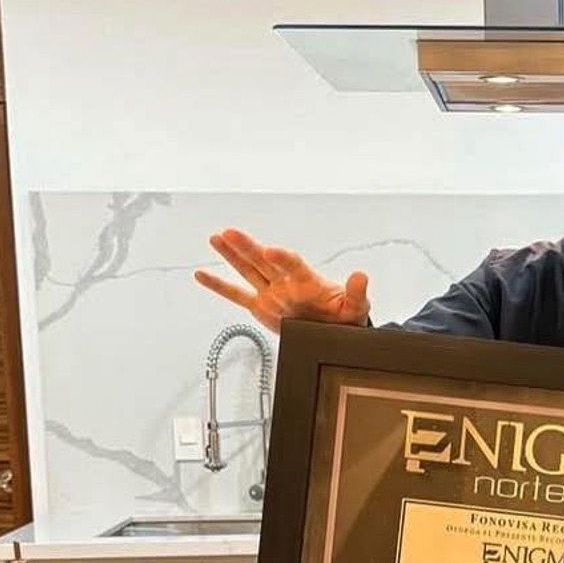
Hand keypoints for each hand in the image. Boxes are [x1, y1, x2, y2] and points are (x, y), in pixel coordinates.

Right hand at [194, 229, 369, 331]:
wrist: (335, 331)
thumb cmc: (345, 316)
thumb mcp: (356, 306)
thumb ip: (356, 292)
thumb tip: (361, 275)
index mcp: (307, 281)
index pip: (292, 265)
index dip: (282, 257)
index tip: (270, 250)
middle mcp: (285, 283)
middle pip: (263, 261)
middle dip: (247, 246)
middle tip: (231, 232)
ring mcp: (271, 293)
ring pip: (247, 270)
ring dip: (232, 255)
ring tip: (216, 238)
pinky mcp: (261, 307)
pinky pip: (236, 295)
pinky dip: (219, 286)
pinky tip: (202, 275)